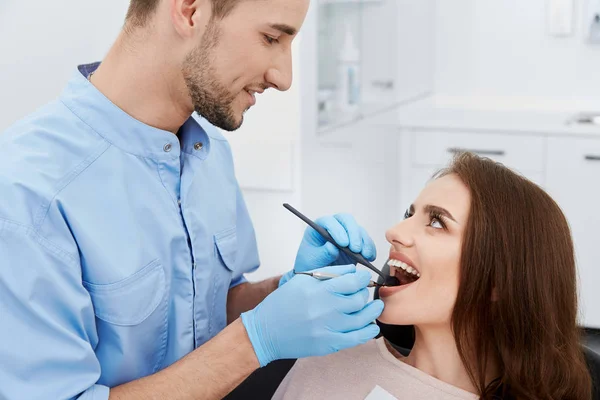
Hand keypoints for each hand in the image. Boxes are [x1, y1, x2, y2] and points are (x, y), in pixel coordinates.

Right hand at [241, 265, 383, 366]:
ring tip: (376, 306)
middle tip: (363, 292)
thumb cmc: (282, 304)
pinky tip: (372, 326)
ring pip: (362, 318)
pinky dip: (368, 332)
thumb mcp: (301, 280)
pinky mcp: (328, 344)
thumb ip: (328, 273)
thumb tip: (352, 270)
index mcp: (318, 289)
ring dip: (373, 311)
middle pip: (359, 299)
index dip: (362, 278)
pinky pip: (356, 338)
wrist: (266, 331)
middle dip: (365, 293)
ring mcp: (328, 328)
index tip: (363, 278)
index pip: (352, 281)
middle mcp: (325, 308)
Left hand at [279, 214, 376, 286]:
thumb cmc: (311, 264)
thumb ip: (323, 253)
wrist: (318, 273)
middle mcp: (334, 226)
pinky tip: (370, 257)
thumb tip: (333, 247)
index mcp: (319, 227)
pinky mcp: (356, 242)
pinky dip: (370, 248)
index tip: (343, 243)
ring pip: (358, 229)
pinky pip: (366, 240)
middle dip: (353, 233)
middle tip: (355, 249)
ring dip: (363, 241)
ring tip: (365, 255)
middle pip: (346, 220)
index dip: (337, 230)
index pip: (329, 221)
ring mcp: (346, 233)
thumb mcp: (313, 260)